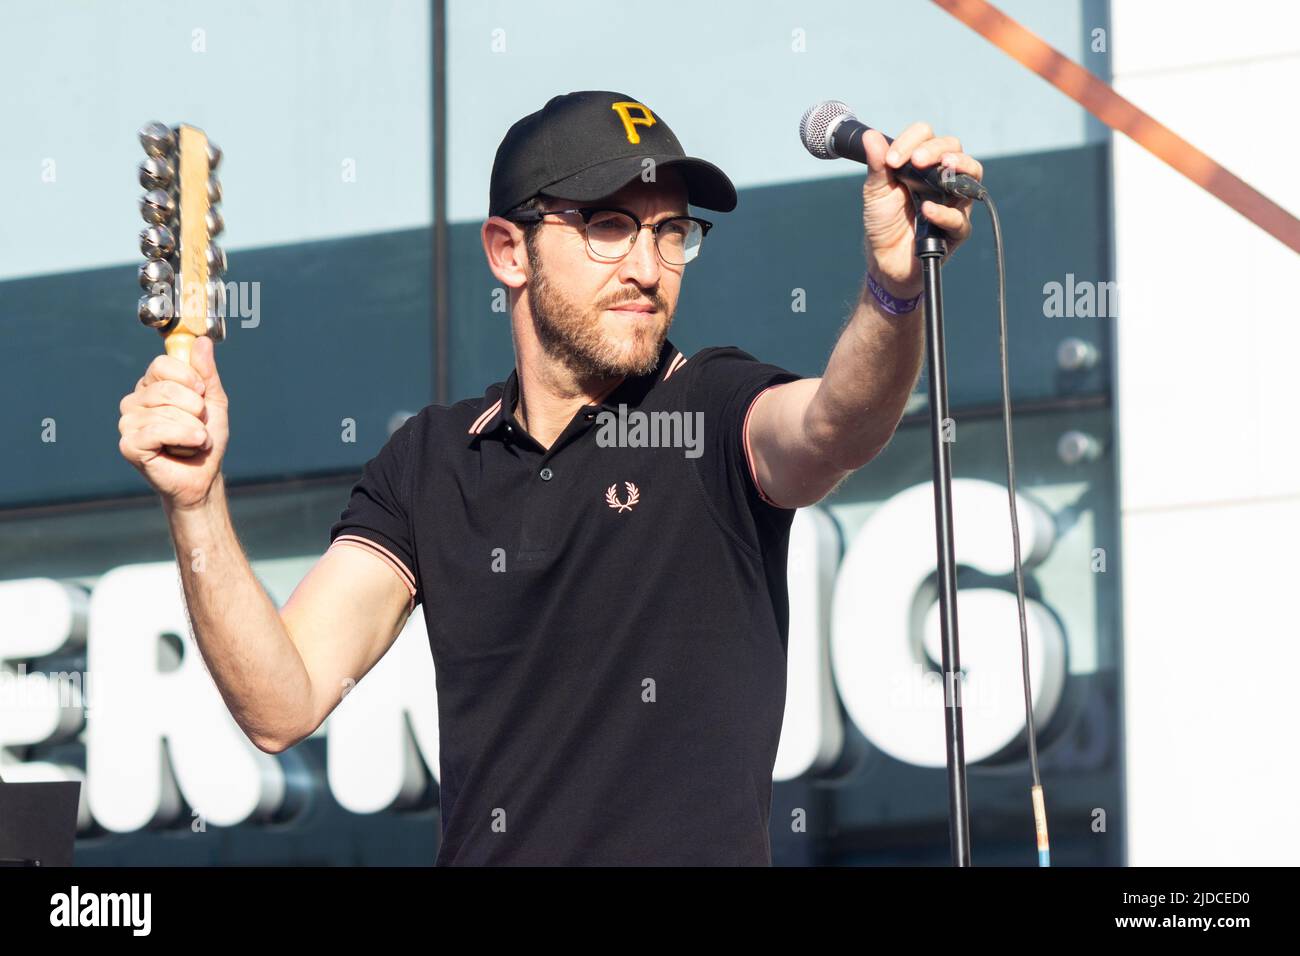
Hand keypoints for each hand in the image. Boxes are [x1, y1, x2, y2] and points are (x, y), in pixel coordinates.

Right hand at [118, 335, 229, 510]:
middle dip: (195, 409)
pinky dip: (182, 439)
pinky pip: (157, 431)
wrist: (203, 477)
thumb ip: (207, 372)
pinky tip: (185, 449)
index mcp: (151, 386)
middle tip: (200, 424)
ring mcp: (128, 423)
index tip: (202, 393)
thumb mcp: (214, 401)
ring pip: (166, 412)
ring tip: (194, 441)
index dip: (189, 378)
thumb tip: (202, 341)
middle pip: (166, 389)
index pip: (162, 364)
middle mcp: (134, 401)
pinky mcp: (128, 444)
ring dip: (193, 428)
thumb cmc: (205, 439)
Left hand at [859, 122, 983, 297]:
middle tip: (915, 160)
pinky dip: (944, 213)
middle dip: (935, 149)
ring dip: (959, 166)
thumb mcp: (876, 192)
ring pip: (972, 174)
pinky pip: (960, 218)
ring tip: (942, 167)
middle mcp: (942, 178)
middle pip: (953, 148)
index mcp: (922, 164)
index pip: (927, 136)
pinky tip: (928, 210)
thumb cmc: (883, 223)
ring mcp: (953, 202)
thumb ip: (877, 165)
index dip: (911, 141)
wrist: (884, 261)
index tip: (891, 160)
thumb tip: (870, 136)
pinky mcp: (956, 230)